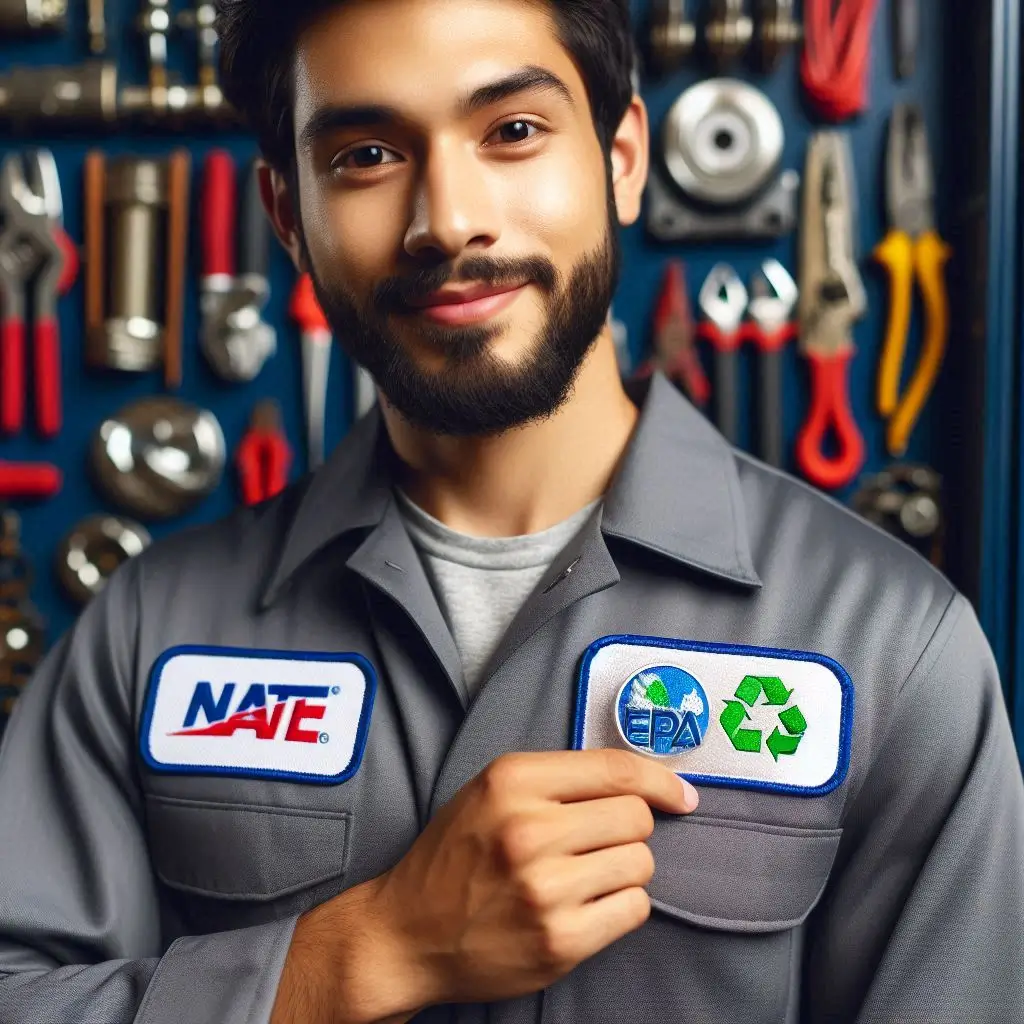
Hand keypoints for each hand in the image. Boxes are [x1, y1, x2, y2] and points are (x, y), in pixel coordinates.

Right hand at [368, 748, 698, 1010]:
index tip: (681, 794)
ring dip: (624, 868)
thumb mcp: (490, 791)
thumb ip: (555, 779)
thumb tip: (639, 782)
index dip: (661, 781)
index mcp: (513, 782)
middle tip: (597, 842)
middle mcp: (530, 831)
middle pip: (636, 817)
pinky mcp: (559, 941)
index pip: (616, 770)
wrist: (407, 934)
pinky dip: (621, 905)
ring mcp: (546, 889)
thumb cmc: (453, 858)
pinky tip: (586, 904)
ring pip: (641, 863)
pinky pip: (634, 909)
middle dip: (628, 828)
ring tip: (584, 875)